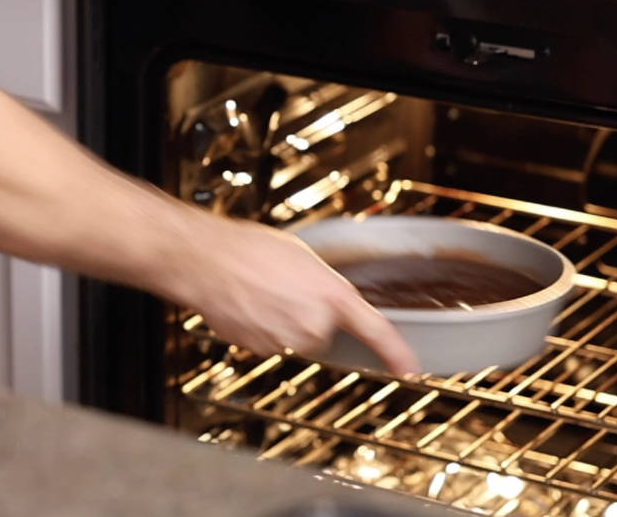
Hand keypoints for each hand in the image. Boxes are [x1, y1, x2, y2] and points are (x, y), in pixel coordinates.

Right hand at [172, 218, 419, 375]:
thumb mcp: (301, 256)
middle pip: (325, 331)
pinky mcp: (261, 351)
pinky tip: (249, 304)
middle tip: (286, 287)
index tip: (410, 368)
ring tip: (262, 291)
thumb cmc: (249, 249)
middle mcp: (313, 324)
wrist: (206, 261)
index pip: (376, 330)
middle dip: (310, 313)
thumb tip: (327, 298)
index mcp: (332, 295)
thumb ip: (323, 284)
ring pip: (296, 339)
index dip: (396, 353)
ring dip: (284, 320)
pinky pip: (271, 343)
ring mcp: (286, 341)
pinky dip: (262, 327)